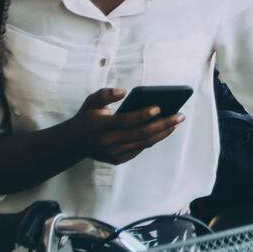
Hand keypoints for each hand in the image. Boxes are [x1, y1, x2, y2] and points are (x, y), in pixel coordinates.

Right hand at [68, 87, 183, 164]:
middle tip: (179, 116)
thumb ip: (105, 94)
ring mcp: (113, 153)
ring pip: (143, 143)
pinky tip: (164, 130)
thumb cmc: (86, 117)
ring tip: (175, 122)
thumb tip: (123, 91)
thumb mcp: (90, 101)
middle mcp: (107, 142)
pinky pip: (139, 149)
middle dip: (163, 124)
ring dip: (162, 133)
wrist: (73, 143)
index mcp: (101, 126)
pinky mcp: (117, 160)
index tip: (159, 107)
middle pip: (140, 134)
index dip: (143, 114)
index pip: (126, 121)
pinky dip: (153, 139)